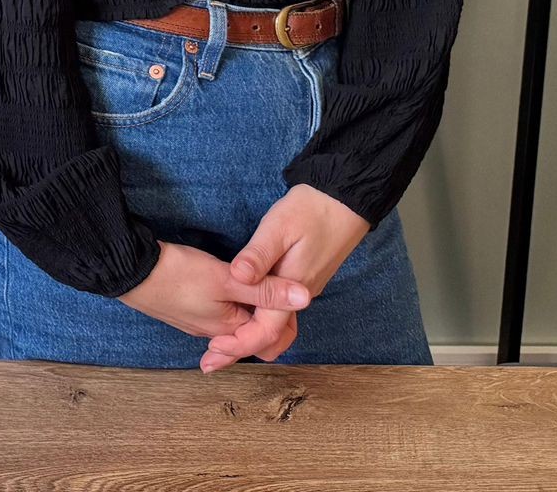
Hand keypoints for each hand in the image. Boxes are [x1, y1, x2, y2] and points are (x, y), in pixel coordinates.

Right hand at [118, 242, 311, 370]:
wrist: (129, 271)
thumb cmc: (177, 276)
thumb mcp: (228, 280)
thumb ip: (267, 290)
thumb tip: (306, 298)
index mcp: (229, 330)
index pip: (269, 334)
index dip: (285, 314)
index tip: (293, 291)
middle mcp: (214, 333)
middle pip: (250, 329)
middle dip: (266, 314)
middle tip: (279, 288)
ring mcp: (196, 323)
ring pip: (232, 320)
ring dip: (246, 307)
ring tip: (258, 285)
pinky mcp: (183, 310)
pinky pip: (215, 313)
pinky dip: (228, 303)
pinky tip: (227, 287)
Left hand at [200, 185, 370, 369]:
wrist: (344, 201)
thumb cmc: (310, 211)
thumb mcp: (278, 228)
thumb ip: (257, 255)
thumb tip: (236, 277)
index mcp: (293, 288)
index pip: (265, 331)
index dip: (238, 345)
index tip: (213, 350)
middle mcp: (299, 297)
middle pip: (271, 337)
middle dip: (241, 348)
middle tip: (211, 356)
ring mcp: (301, 291)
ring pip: (277, 327)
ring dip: (250, 337)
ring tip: (220, 340)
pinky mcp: (300, 282)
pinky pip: (280, 313)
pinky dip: (260, 322)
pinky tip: (242, 315)